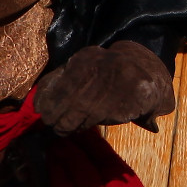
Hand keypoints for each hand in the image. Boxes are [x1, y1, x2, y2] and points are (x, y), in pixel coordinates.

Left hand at [38, 42, 175, 133]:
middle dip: (59, 115)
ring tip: (64, 129)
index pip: (62, 81)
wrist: (147, 72)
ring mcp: (121, 82)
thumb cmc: (106, 75)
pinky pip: (106, 116)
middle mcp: (105, 66)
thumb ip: (61, 81)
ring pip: (88, 110)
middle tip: (52, 125)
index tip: (41, 112)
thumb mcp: (84, 69)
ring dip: (72, 123)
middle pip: (74, 99)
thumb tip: (38, 104)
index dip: (49, 99)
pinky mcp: (133, 98)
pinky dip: (91, 123)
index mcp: (88, 57)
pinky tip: (83, 126)